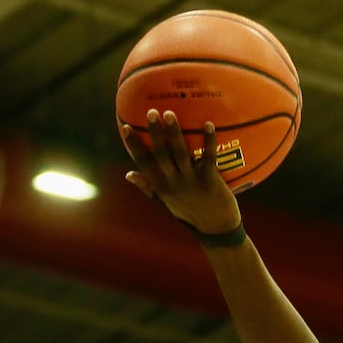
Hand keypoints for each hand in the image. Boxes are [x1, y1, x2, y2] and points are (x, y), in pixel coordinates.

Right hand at [122, 109, 242, 235]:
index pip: (143, 163)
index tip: (126, 127)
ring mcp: (191, 182)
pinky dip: (208, 141)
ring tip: (170, 114)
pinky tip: (209, 124)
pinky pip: (208, 158)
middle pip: (160, 154)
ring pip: (180, 153)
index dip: (133, 145)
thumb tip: (128, 174)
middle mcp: (173, 182)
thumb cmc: (190, 214)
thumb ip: (148, 187)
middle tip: (151, 112)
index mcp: (161, 186)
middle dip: (154, 133)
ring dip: (174, 133)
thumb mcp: (165, 202)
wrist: (216, 230)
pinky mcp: (210, 182)